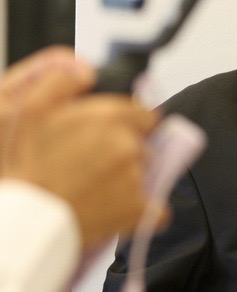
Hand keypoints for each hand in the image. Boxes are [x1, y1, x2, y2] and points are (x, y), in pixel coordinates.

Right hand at [0, 46, 159, 247]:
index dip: (128, 125)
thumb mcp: (30, 110)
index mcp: (108, 117)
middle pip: (145, 144)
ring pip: (148, 175)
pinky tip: (116, 211)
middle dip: (127, 152)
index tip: (111, 137)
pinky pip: (157, 209)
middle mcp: (128, 145)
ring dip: (131, 181)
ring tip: (96, 188)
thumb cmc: (24, 170)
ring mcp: (137, 179)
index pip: (144, 114)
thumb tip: (87, 70)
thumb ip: (60, 80)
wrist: (24, 221)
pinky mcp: (140, 209)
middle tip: (95, 166)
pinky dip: (143, 212)